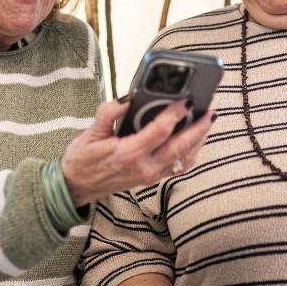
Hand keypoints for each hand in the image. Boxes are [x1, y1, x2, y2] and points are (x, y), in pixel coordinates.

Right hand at [61, 98, 215, 207]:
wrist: (76, 187)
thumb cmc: (82, 160)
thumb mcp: (90, 132)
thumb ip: (109, 113)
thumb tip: (127, 98)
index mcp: (128, 153)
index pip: (160, 131)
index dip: (175, 114)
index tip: (185, 99)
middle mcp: (144, 167)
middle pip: (181, 147)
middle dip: (199, 128)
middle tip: (210, 110)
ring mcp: (150, 175)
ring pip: (184, 158)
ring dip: (198, 140)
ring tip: (206, 121)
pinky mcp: (152, 178)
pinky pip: (178, 166)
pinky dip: (190, 153)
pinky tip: (194, 140)